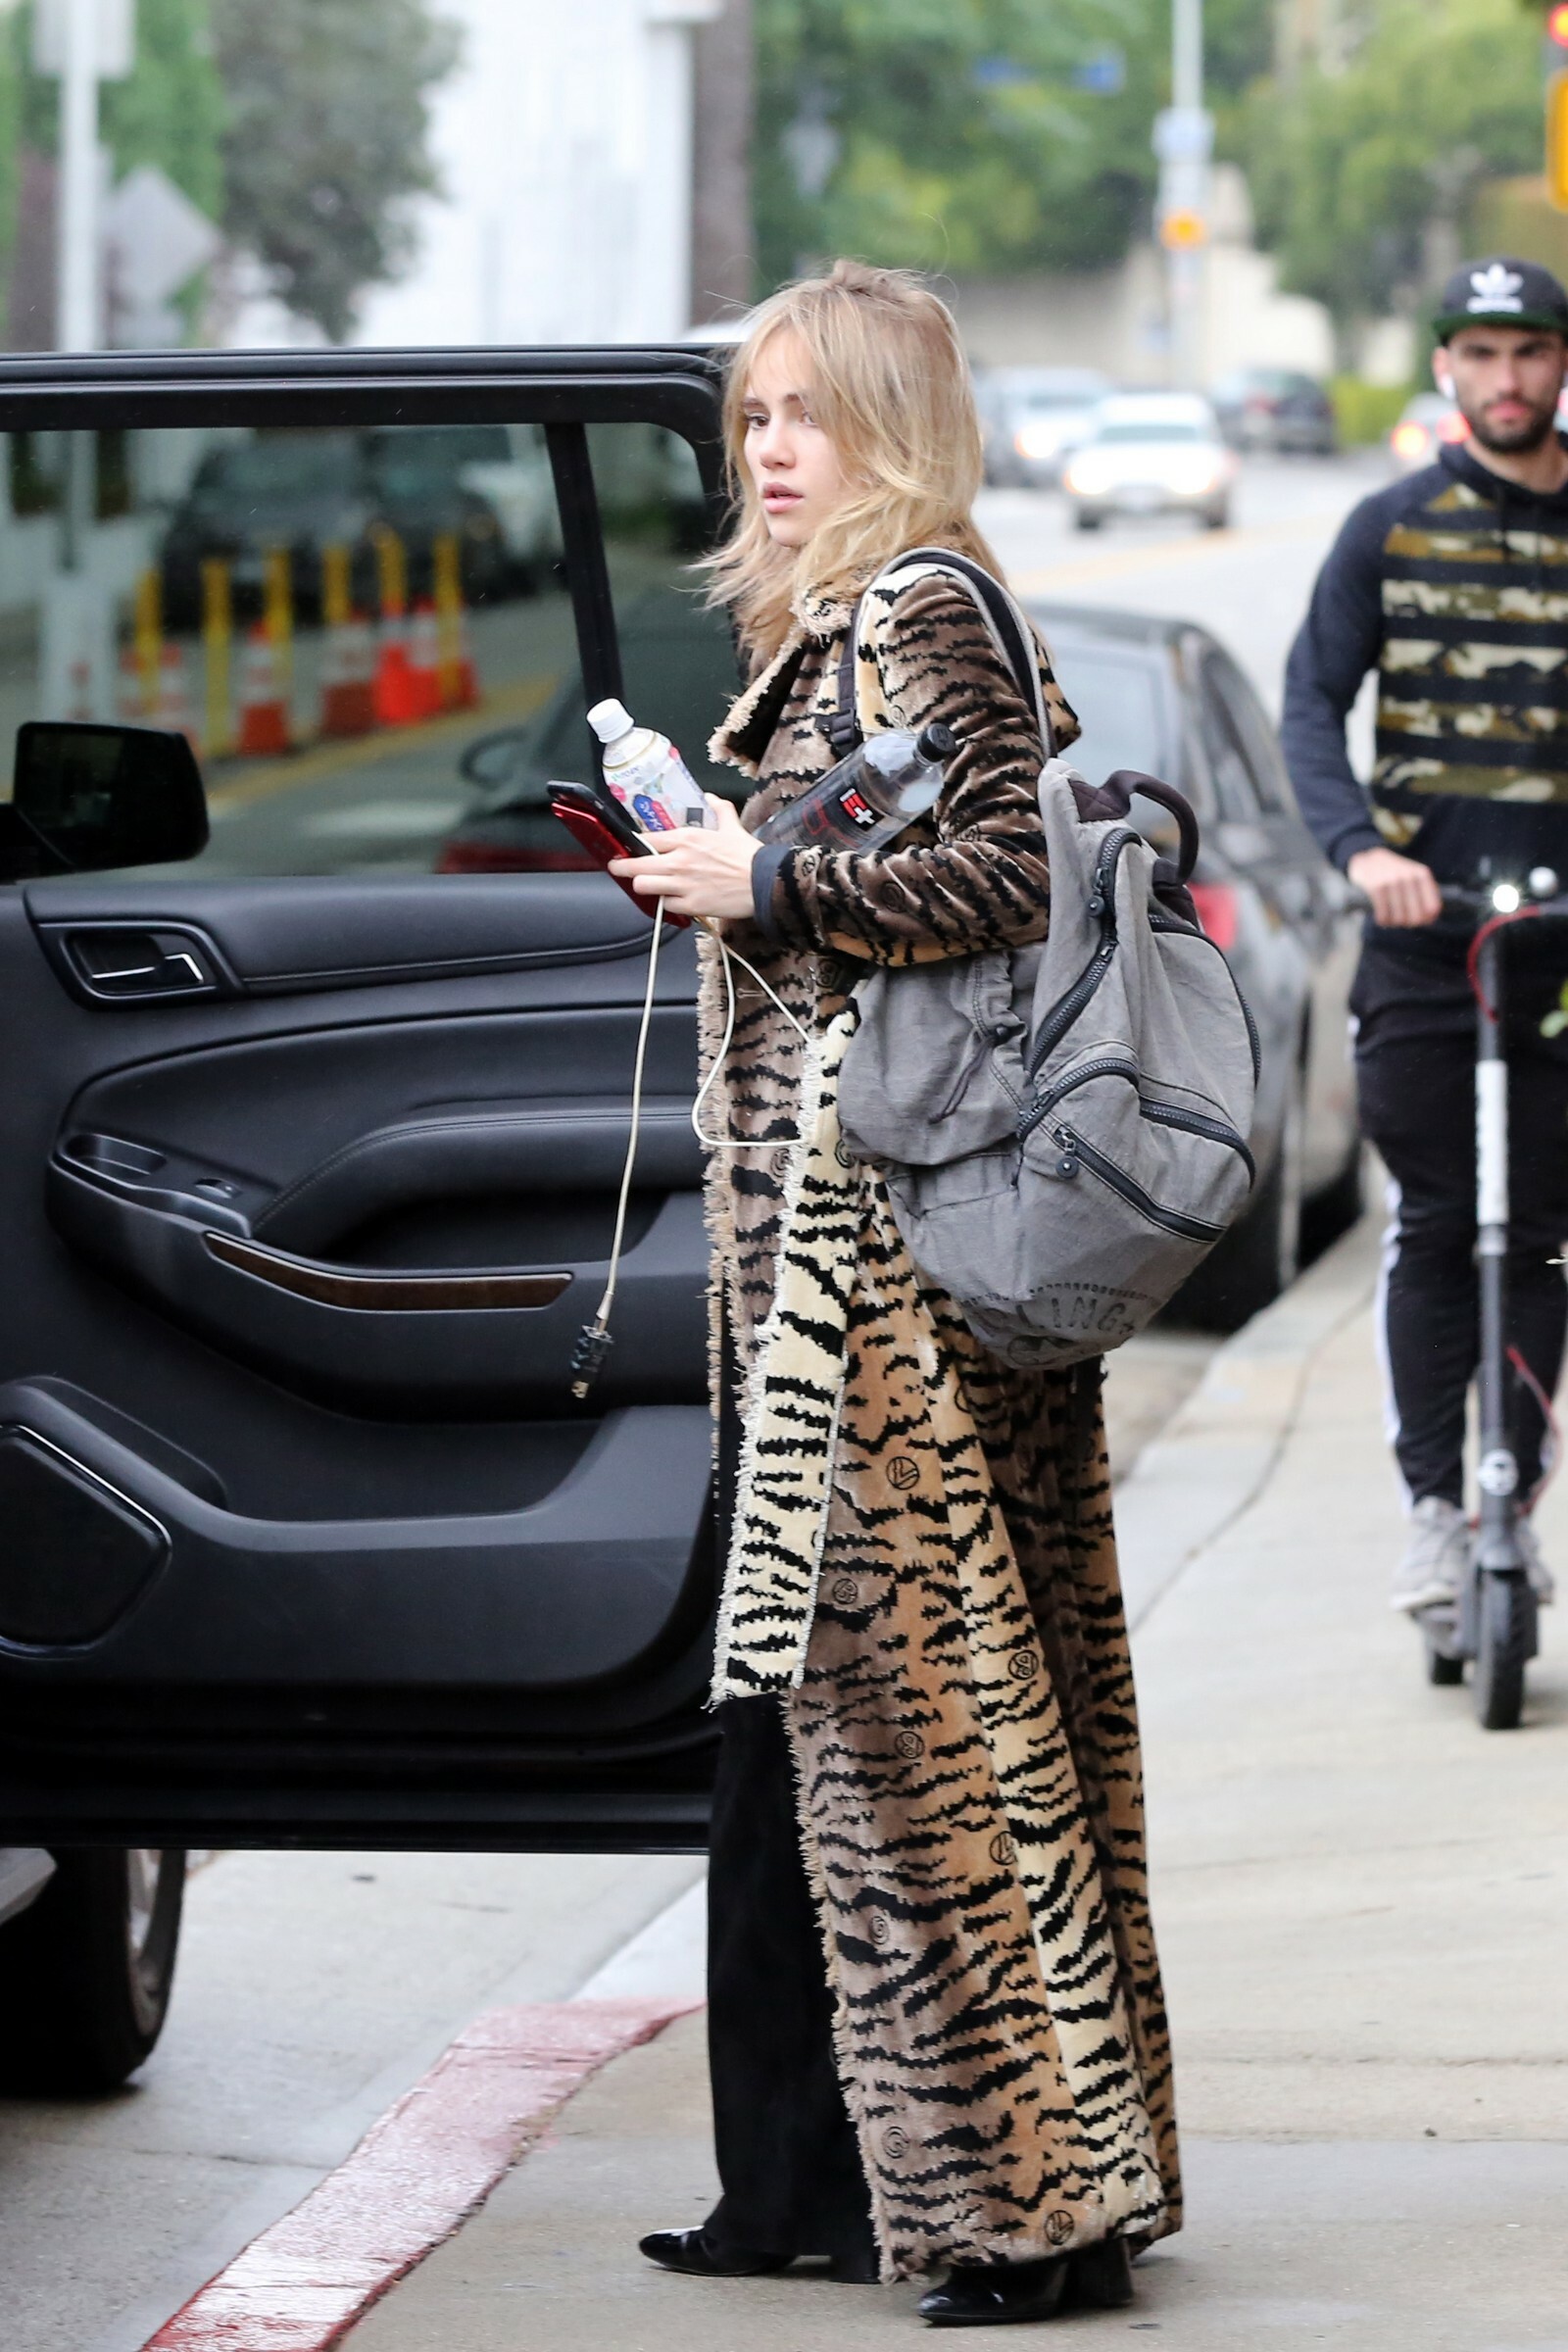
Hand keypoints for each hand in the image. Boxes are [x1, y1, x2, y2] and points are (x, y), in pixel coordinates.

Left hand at [609, 795, 759, 922]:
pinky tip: (674, 899)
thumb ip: (719, 809)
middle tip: (619, 868)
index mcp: (686, 838)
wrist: (765, 882)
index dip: (634, 845)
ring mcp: (682, 885)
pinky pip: (665, 906)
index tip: (630, 848)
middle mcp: (678, 861)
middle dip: (622, 868)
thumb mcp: (732, 826)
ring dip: (644, 886)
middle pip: (634, 865)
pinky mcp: (690, 906)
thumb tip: (711, 797)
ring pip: (643, 886)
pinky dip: (667, 903)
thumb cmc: (748, 856)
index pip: (646, 839)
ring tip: (648, 885)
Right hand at [1346, 846, 1442, 927]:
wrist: (1368, 860)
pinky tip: (1381, 917)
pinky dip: (1383, 921)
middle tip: (1402, 919)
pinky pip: (1383, 916)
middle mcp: (1408, 876)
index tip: (1420, 919)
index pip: (1432, 907)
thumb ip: (1426, 895)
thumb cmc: (1395, 875)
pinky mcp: (1376, 888)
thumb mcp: (1414, 877)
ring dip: (1394, 922)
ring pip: (1399, 918)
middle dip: (1409, 922)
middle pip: (1416, 917)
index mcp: (1422, 874)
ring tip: (1390, 916)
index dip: (1427, 919)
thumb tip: (1430, 918)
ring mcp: (1392, 882)